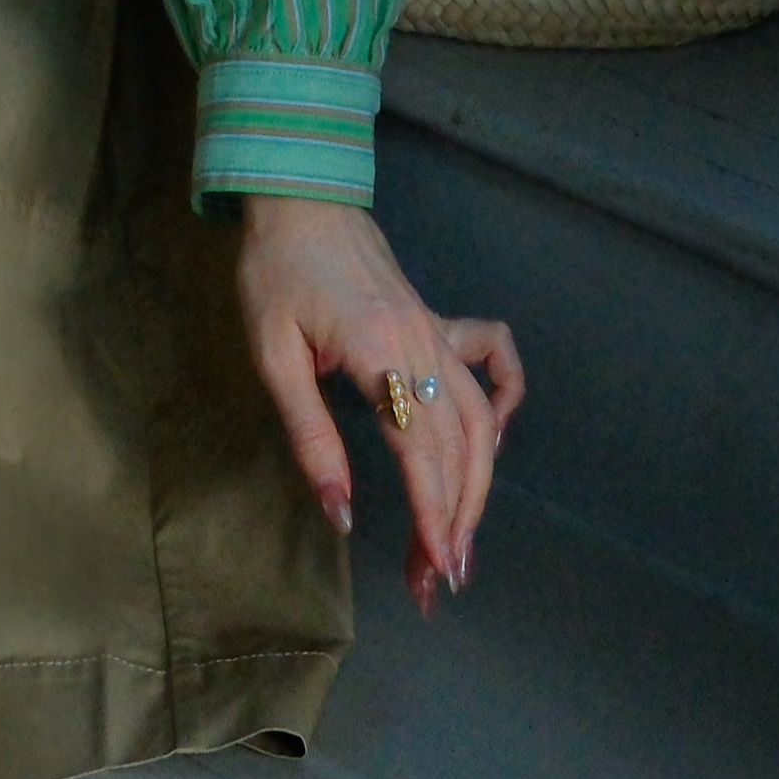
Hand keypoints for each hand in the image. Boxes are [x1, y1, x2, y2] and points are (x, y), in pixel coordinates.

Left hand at [235, 196, 522, 615]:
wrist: (299, 198)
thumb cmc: (274, 274)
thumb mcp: (273, 357)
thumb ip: (310, 437)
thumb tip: (341, 514)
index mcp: (378, 355)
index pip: (420, 452)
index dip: (433, 514)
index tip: (438, 569)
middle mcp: (423, 347)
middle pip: (457, 448)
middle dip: (454, 519)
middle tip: (440, 579)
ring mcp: (438, 332)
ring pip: (480, 419)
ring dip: (478, 484)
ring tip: (461, 541)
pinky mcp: (438, 321)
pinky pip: (493, 360)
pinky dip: (506, 400)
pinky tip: (494, 441)